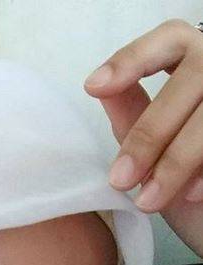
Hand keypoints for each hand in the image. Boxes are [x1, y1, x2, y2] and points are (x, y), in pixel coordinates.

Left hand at [83, 18, 202, 257]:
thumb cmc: (189, 183)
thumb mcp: (156, 149)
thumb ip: (133, 116)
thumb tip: (101, 88)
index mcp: (199, 64)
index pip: (170, 40)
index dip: (133, 59)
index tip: (95, 87)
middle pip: (192, 78)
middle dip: (150, 132)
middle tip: (121, 179)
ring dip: (177, 161)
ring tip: (149, 201)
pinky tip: (192, 197)